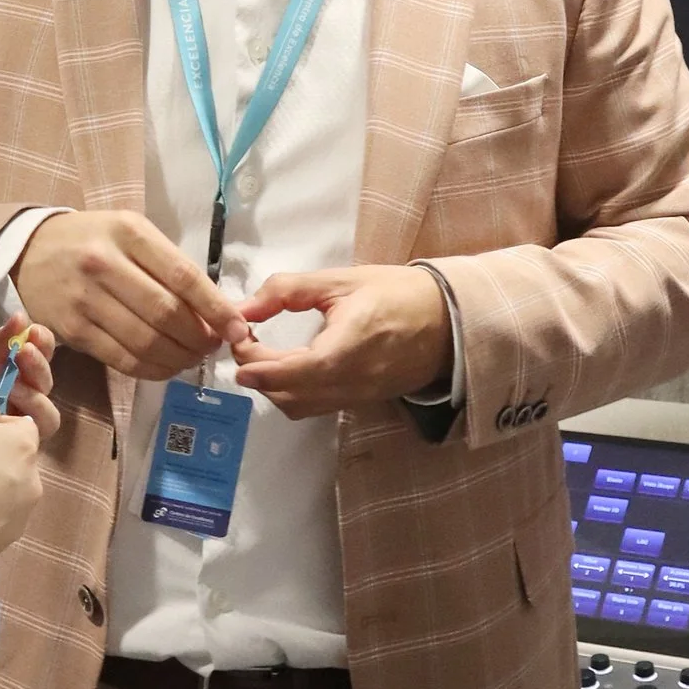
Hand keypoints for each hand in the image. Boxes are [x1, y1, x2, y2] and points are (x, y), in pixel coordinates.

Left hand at [0, 326, 56, 486]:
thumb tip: (22, 320)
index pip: (22, 357)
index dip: (37, 346)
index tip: (35, 338)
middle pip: (37, 387)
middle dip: (39, 371)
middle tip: (23, 360)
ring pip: (34, 420)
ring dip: (37, 402)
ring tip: (15, 395)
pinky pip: (15, 453)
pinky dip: (24, 437)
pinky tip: (9, 427)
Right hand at [14, 211, 243, 383]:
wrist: (29, 250)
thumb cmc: (93, 239)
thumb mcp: (131, 233)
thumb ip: (171, 266)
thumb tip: (218, 310)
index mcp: (129, 233)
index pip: (183, 276)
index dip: (216, 308)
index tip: (238, 328)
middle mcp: (104, 263)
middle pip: (166, 313)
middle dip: (200, 338)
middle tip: (214, 346)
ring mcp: (84, 299)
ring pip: (146, 341)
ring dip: (179, 358)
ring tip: (193, 358)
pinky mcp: (72, 330)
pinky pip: (122, 359)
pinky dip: (152, 369)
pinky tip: (166, 367)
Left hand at [229, 265, 452, 420]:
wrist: (450, 320)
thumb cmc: (399, 293)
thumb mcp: (341, 280)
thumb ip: (288, 291)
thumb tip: (244, 308)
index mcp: (348, 348)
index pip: (289, 371)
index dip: (254, 361)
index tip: (238, 337)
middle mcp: (352, 382)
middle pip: (287, 395)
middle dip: (257, 373)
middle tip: (244, 343)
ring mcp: (357, 397)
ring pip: (298, 407)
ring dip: (272, 387)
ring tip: (262, 355)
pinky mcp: (360, 401)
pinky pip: (316, 407)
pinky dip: (292, 392)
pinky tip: (287, 367)